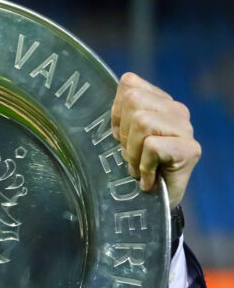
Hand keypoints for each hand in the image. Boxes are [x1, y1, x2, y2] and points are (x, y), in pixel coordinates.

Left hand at [111, 72, 200, 209]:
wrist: (155, 203)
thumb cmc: (136, 166)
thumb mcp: (123, 135)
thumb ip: (120, 114)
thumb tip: (96, 100)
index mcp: (159, 101)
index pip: (130, 84)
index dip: (116, 111)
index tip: (118, 135)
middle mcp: (176, 110)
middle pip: (134, 101)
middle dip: (124, 133)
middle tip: (130, 155)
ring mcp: (186, 129)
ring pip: (142, 121)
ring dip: (134, 151)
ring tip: (139, 166)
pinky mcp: (190, 149)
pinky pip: (152, 146)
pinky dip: (144, 166)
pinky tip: (149, 178)